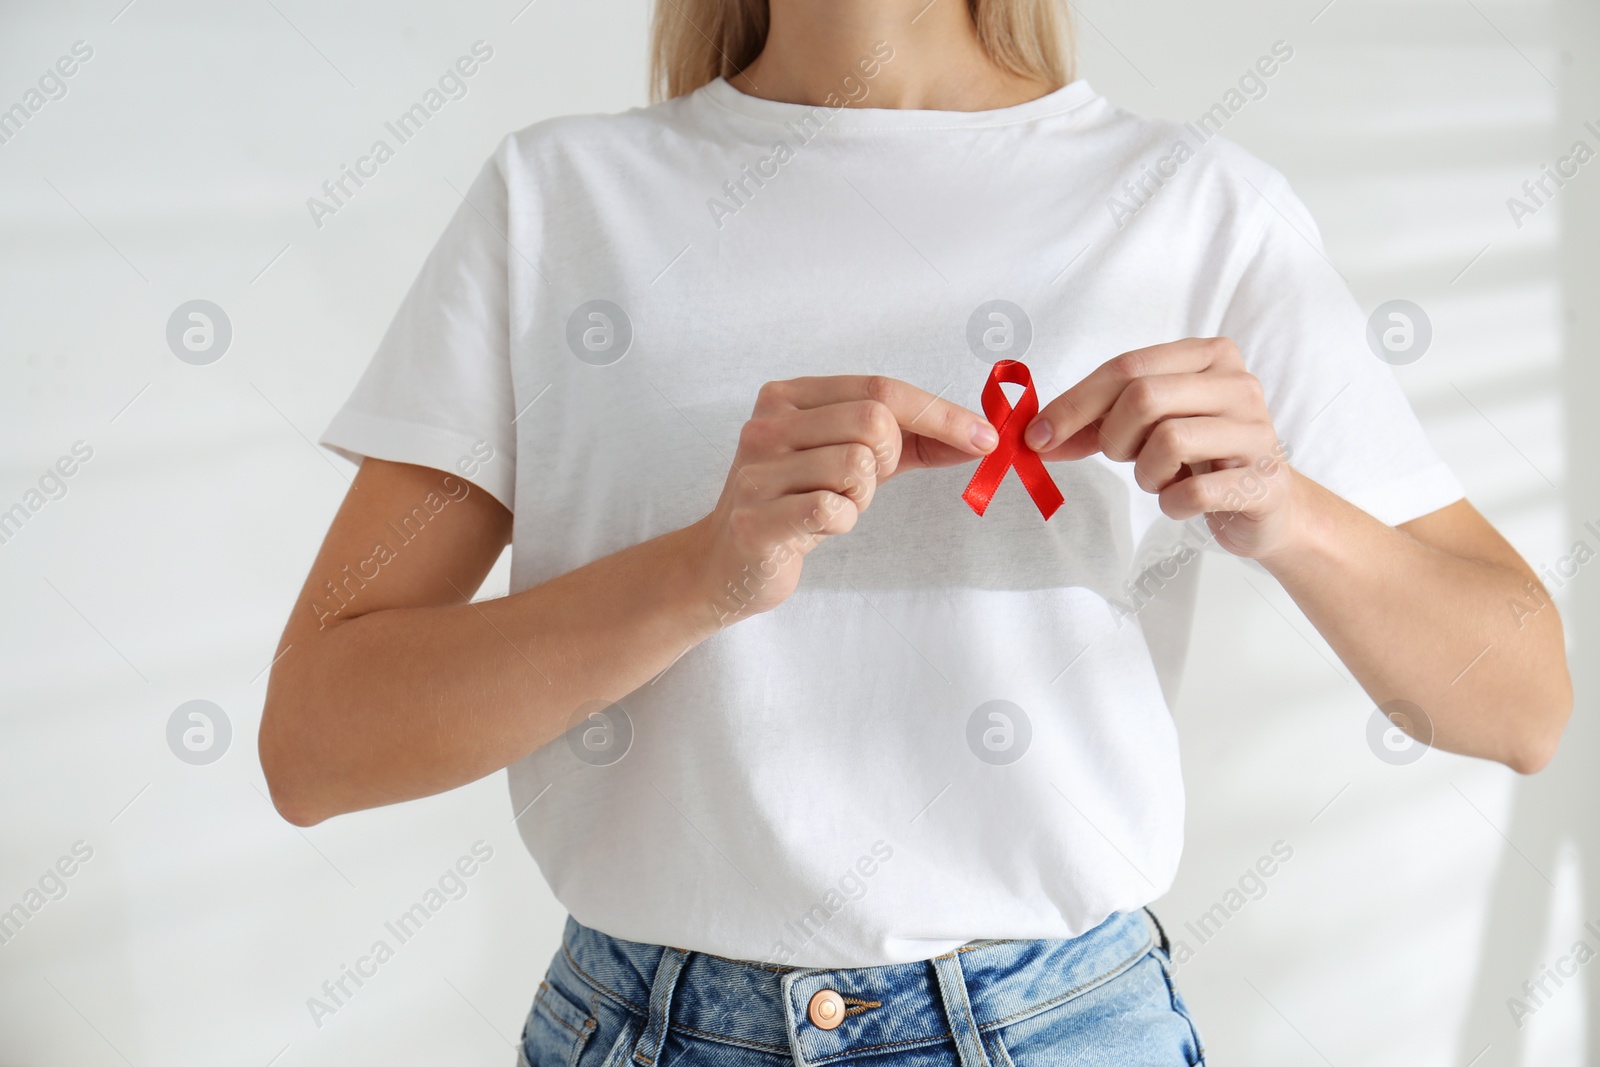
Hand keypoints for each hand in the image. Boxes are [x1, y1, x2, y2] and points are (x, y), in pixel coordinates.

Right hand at [692, 375, 998, 621]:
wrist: (727, 563)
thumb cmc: (794, 506)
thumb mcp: (848, 460)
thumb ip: (908, 442)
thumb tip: (979, 437)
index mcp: (787, 397)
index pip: (880, 389)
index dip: (939, 413)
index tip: (983, 437)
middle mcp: (766, 424)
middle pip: (874, 422)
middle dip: (888, 460)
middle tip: (860, 486)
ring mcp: (757, 471)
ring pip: (857, 465)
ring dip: (860, 497)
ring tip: (829, 506)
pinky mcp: (756, 519)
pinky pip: (832, 509)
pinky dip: (841, 522)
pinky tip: (816, 527)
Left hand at [1024, 338, 1297, 558]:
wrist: (1267, 504)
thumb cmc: (1199, 457)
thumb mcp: (1147, 427)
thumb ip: (1094, 423)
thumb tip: (1036, 436)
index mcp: (1208, 356)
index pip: (1127, 366)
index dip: (1075, 403)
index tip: (1039, 436)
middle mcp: (1238, 384)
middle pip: (1144, 397)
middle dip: (1115, 437)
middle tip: (1124, 457)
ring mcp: (1257, 431)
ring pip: (1168, 441)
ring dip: (1146, 472)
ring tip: (1162, 477)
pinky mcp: (1265, 481)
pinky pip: (1193, 491)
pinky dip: (1173, 503)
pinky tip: (1183, 500)